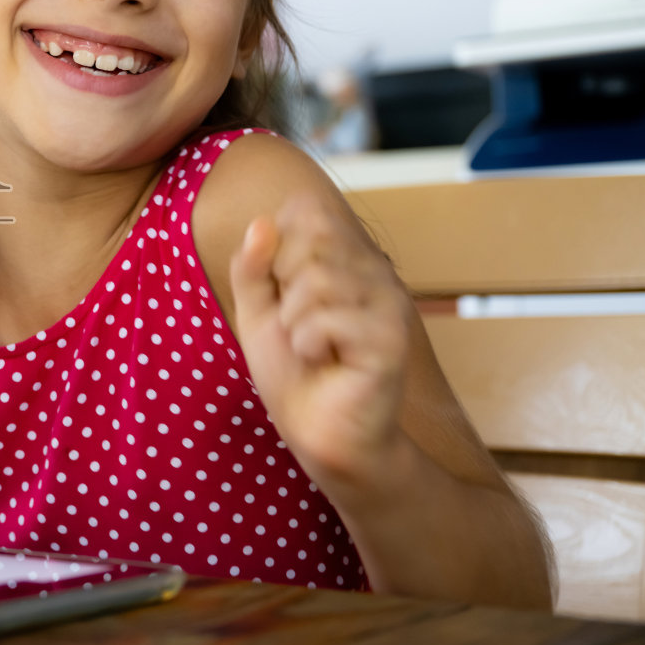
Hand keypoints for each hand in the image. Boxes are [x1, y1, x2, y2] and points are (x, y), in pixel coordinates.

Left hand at [228, 194, 412, 487]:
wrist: (318, 435)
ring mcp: (389, 303)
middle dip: (285, 288)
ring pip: (317, 279)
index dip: (278, 250)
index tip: (286, 294)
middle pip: (311, 238)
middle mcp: (376, 272)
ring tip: (311, 348)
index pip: (306, 210)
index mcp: (347, 259)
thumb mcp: (258, 312)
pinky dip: (309, 344)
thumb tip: (261, 222)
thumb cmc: (292, 373)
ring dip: (295, 322)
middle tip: (299, 327)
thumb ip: (252, 267)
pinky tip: (324, 362)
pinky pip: (328, 319)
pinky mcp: (391, 338)